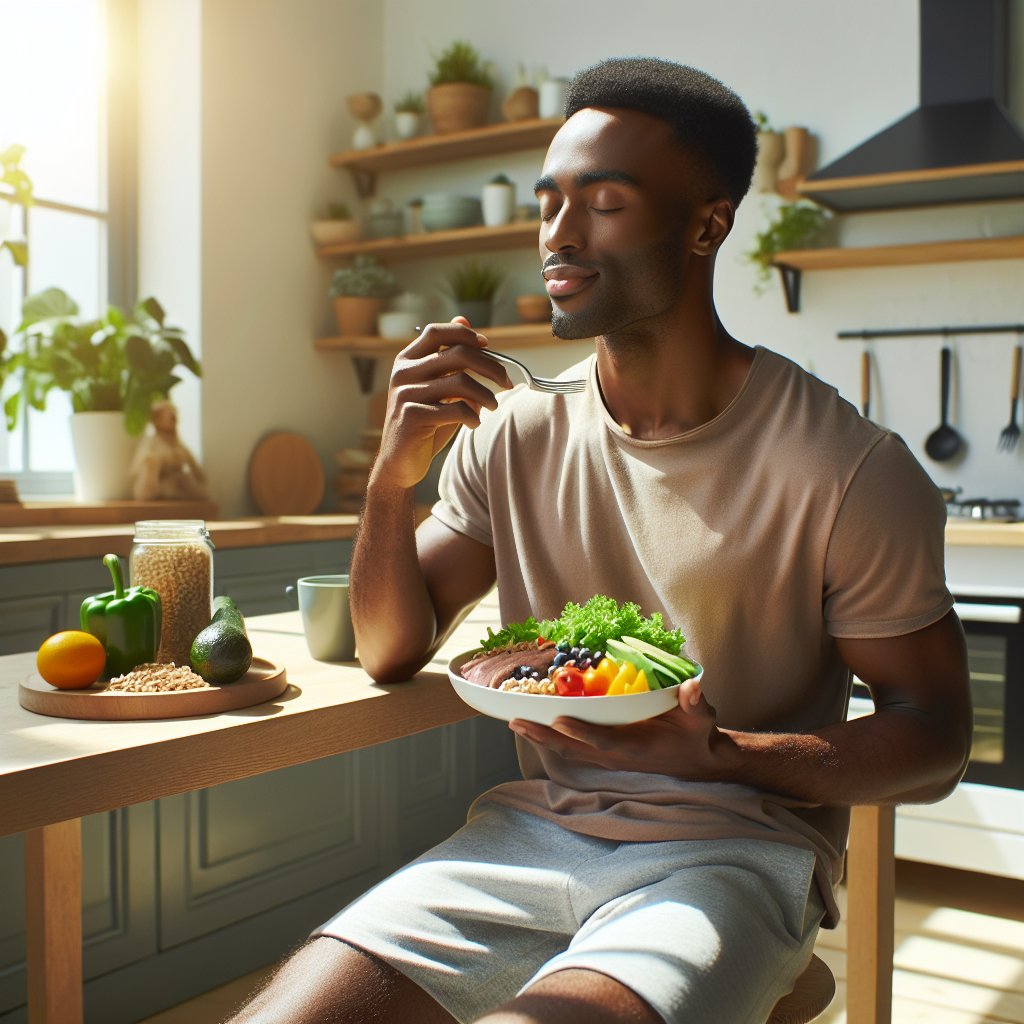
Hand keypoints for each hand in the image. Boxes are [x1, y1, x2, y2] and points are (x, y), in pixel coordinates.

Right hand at [372, 318, 512, 490]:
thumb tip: (465, 321)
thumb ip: (449, 359)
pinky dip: (472, 416)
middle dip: (490, 367)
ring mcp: (405, 394)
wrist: (400, 462)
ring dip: (486, 395)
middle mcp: (403, 373)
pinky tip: (474, 423)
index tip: (487, 345)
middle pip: (457, 354)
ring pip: (460, 382)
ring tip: (493, 406)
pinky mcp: (412, 416)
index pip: (437, 333)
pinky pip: (455, 409)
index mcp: (407, 360)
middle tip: (506, 382)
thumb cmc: (425, 423)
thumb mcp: (437, 387)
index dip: (465, 334)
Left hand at [509, 678, 735, 778]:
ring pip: (568, 750)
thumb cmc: (696, 735)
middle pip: (574, 748)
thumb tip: (692, 687)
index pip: (605, 741)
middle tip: (515, 721)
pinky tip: (534, 724)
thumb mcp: (701, 718)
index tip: (559, 720)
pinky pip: (572, 746)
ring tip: (515, 722)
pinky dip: (551, 736)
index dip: (582, 732)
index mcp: (636, 748)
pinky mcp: (604, 753)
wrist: (696, 760)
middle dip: (544, 735)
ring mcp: (608, 756)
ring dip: (541, 737)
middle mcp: (616, 756)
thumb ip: (696, 703)